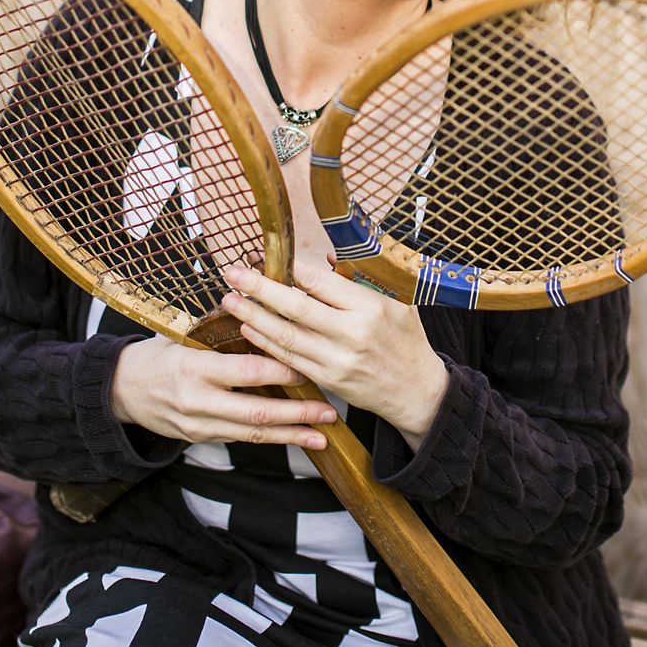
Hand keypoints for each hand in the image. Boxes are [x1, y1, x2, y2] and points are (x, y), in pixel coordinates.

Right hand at [109, 335, 337, 448]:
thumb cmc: (159, 354)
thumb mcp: (184, 336)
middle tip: (328, 412)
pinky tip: (294, 438)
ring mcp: (199, 425)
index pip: (247, 371)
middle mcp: (198, 402)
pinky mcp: (201, 439)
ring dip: (290, 436)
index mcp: (195, 367)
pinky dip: (270, 438)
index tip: (309, 367)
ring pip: (253, 434)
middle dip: (296, 415)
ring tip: (321, 436)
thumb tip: (264, 310)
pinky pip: (241, 439)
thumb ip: (220, 331)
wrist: (122, 390)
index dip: (281, 371)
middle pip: (256, 412)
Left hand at [221, 260, 448, 450]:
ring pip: (286, 336)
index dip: (290, 268)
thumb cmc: (405, 338)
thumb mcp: (397, 300)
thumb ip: (361, 278)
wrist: (416, 390)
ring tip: (230, 300)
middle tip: (233, 274)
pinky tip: (248, 328)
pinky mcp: (327, 380)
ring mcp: (337, 361)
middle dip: (259, 289)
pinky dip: (265, 343)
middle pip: (296, 308)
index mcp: (369, 307)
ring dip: (253, 317)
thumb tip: (324, 258)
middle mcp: (351, 334)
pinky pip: (289, 359)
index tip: (267, 256)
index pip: (321, 283)